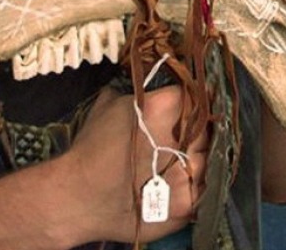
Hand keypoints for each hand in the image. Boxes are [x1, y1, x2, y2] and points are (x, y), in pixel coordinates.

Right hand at [66, 84, 209, 243]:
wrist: (77, 196)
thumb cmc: (90, 149)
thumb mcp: (108, 106)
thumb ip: (133, 92)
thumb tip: (141, 83)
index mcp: (167, 107)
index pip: (196, 96)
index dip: (195, 102)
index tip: (191, 107)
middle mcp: (184, 137)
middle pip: (206, 128)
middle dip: (197, 132)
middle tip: (181, 139)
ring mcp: (190, 172)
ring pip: (208, 158)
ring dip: (197, 159)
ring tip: (179, 163)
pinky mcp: (188, 202)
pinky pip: (204, 189)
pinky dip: (195, 185)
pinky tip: (180, 183)